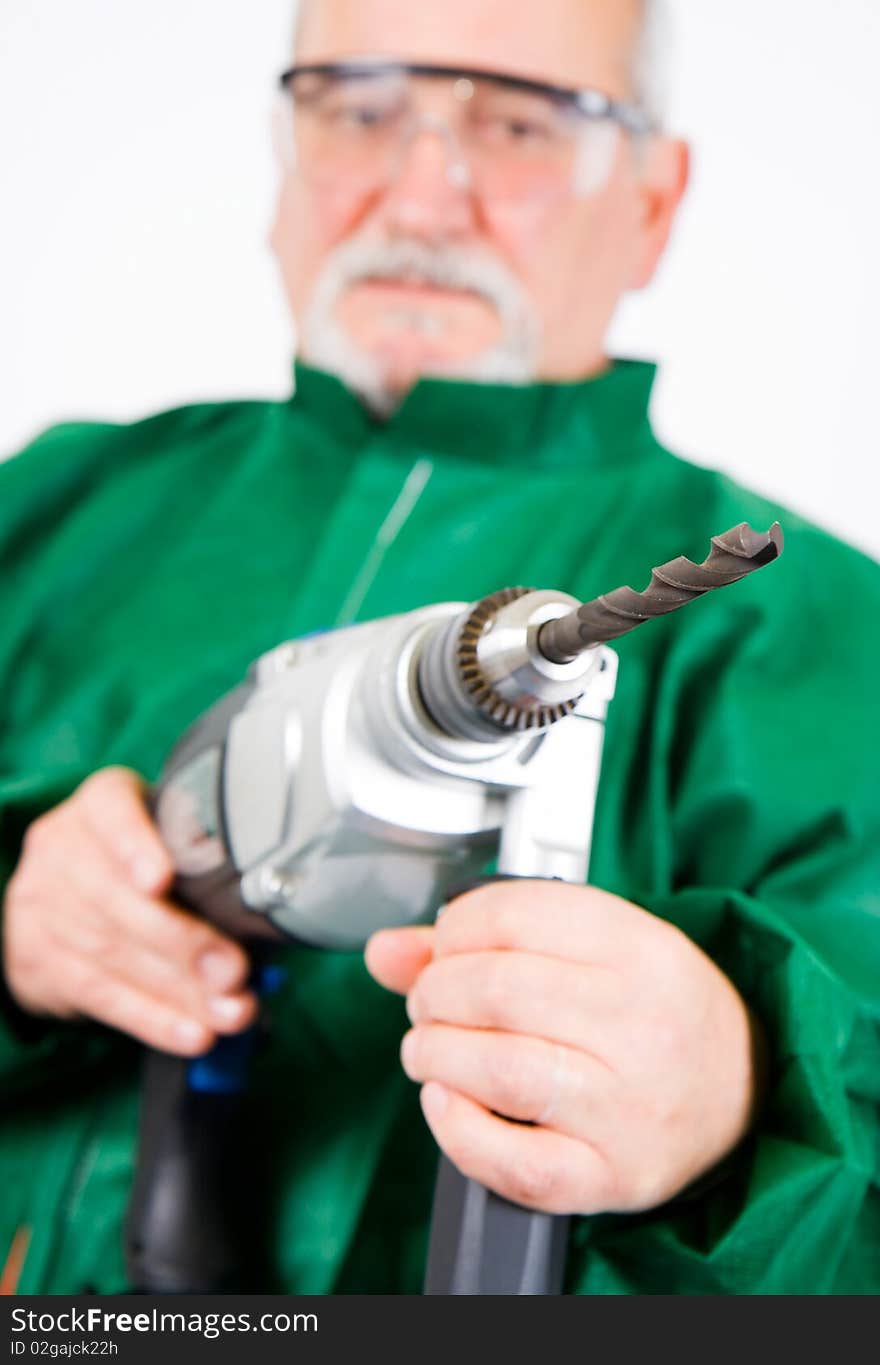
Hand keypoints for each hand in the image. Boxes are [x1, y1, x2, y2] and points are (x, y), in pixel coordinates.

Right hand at [2, 767, 257, 1054]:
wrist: (62, 892)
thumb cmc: (140, 858)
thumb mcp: (168, 836)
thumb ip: (203, 859)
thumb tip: (261, 910)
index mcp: (101, 803)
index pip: (111, 811)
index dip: (135, 845)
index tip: (162, 878)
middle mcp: (63, 848)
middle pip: (118, 898)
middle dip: (183, 943)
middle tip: (233, 972)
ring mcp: (42, 905)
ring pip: (113, 954)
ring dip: (180, 992)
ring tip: (231, 1012)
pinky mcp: (36, 960)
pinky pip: (101, 995)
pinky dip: (153, 1019)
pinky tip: (192, 1033)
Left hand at [365, 881, 764, 1214]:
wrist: (744, 1093)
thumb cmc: (657, 1011)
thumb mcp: (593, 948)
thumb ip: (484, 940)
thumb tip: (386, 952)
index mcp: (640, 949)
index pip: (514, 916)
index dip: (455, 929)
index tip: (446, 945)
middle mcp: (641, 1024)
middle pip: (496, 991)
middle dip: (434, 993)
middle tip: (430, 1003)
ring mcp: (629, 1106)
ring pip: (499, 1069)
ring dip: (435, 1054)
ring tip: (430, 1050)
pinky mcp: (613, 1175)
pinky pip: (516, 1162)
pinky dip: (459, 1131)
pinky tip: (448, 1102)